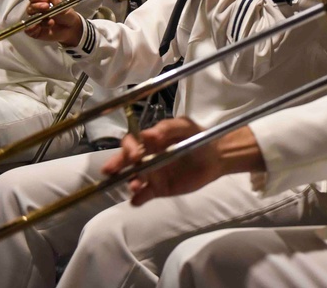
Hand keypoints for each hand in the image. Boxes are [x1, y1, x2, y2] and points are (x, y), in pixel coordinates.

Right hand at [24, 0, 83, 44]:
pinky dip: (32, 28)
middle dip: (37, 6)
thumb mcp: (62, 6)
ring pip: (30, 18)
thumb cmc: (66, 15)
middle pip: (30, 7)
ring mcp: (34, 21)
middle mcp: (35, 11)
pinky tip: (39, 27)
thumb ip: (55, 1)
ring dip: (39, 18)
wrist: (71, 28)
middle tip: (46, 7)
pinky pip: (29, 30)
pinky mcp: (34, 32)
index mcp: (41, 2)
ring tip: (51, 21)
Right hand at [101, 118, 225, 205]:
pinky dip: (138, 199)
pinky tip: (137, 200)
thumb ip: (168, 127)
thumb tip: (149, 134)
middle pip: (125, 162)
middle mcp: (146, 157)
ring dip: (130, 183)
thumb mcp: (185, 126)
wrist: (216, 157)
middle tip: (110, 171)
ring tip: (136, 186)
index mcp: (150, 141)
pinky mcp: (159, 189)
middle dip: (116, 165)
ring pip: (133, 179)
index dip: (128, 147)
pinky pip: (144, 195)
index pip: (131, 142)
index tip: (133, 153)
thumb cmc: (199, 137)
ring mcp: (151, 174)